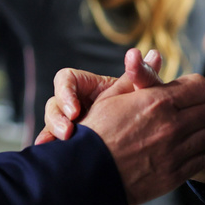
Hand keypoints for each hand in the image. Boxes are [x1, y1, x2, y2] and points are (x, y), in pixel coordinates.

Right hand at [36, 48, 162, 144]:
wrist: (144, 145)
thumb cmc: (143, 112)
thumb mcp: (142, 94)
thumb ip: (144, 76)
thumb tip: (154, 54)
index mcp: (89, 87)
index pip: (66, 79)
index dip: (66, 92)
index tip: (75, 111)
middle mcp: (77, 103)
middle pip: (54, 103)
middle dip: (57, 117)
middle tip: (67, 132)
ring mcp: (72, 124)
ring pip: (52, 123)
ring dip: (52, 132)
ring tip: (63, 144)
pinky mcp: (71, 142)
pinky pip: (53, 142)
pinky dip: (50, 144)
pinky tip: (50, 151)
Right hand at [82, 71, 204, 204]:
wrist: (86, 174)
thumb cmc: (95, 133)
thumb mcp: (110, 98)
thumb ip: (137, 76)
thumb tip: (152, 54)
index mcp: (157, 102)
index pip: (200, 85)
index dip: (195, 86)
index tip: (187, 91)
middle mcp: (171, 125)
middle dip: (203, 105)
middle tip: (192, 109)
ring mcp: (175, 152)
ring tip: (195, 128)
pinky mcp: (176, 174)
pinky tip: (196, 146)